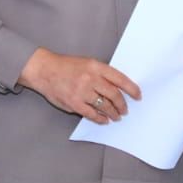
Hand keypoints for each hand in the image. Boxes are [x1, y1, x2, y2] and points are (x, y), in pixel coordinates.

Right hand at [18, 47, 140, 123]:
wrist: (44, 70)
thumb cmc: (66, 66)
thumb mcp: (87, 63)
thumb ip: (101, 74)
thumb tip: (117, 88)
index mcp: (95, 66)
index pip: (120, 78)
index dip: (131, 88)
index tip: (138, 95)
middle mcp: (90, 78)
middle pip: (114, 95)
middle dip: (122, 105)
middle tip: (125, 110)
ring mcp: (82, 91)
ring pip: (104, 106)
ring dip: (113, 113)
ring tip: (116, 116)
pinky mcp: (74, 103)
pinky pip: (91, 114)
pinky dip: (100, 119)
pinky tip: (104, 120)